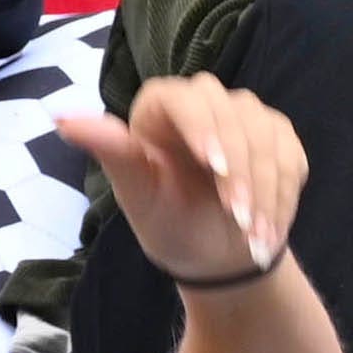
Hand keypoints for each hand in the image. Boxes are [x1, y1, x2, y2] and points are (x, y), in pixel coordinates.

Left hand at [55, 74, 303, 284]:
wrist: (214, 254)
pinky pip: (290, 157)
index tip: (215, 166)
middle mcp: (205, 100)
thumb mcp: (137, 193)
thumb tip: (62, 117)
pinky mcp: (278, 136)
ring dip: (265, 190)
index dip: (203, 127)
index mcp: (160, 107)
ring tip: (254, 237)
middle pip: (233, 115)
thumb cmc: (167, 220)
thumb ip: (111, 151)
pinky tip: (268, 231)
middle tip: (238, 217)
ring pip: (266, 137)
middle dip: (240, 171)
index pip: (183, 99)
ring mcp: (247, 116)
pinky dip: (283, 197)